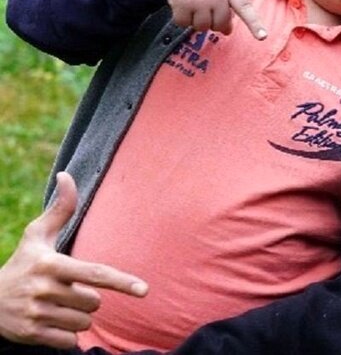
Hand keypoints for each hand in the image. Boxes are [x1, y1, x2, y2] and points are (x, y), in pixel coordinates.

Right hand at [0, 172, 147, 347]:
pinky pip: (70, 341)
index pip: (95, 273)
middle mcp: (44, 289)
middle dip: (86, 298)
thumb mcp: (37, 236)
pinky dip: (66, 336)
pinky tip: (49, 324)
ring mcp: (36, 314)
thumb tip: (67, 175)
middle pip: (94, 301)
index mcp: (51, 264)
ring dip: (77, 317)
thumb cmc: (23, 264)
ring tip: (55, 306)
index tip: (144, 290)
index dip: (122, 281)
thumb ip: (60, 208)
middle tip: (63, 291)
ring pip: (85, 322)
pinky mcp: (31, 335)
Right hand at [167, 0, 266, 38]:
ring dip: (199, 21)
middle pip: (220, 24)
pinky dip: (184, 19)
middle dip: (216, 22)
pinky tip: (185, 6)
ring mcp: (198, 0)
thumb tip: (227, 31)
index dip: (254, 23)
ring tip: (197, 5)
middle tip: (210, 10)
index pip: (244, 7)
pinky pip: (184, 24)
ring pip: (202, 27)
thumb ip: (230, 6)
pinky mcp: (180, 4)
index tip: (263, 37)